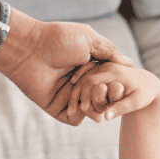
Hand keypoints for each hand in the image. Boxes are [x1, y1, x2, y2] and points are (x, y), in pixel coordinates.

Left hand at [0, 18, 133, 125]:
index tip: (123, 87)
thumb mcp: (89, 39)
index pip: (107, 81)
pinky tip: (85, 112)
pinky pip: (73, 119)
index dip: (115, 85)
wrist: (30, 50)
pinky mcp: (56, 107)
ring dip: (96, 110)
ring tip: (100, 107)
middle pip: (100, 97)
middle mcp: (79, 82)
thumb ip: (110, 51)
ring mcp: (68, 95)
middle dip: (107, 100)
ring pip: (88, 109)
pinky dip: (81, 117)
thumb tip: (129, 63)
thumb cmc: (58, 40)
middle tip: (111, 98)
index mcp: (88, 66)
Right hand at [68, 61, 159, 122]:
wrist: (149, 83)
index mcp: (114, 71)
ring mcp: (104, 64)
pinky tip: (75, 98)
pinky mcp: (102, 66)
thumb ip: (121, 108)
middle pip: (85, 78)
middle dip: (76, 95)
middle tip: (71, 111)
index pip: (92, 81)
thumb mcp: (136, 102)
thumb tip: (105, 118)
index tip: (82, 110)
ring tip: (71, 108)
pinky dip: (79, 85)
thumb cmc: (145, 94)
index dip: (85, 96)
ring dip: (76, 91)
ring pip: (83, 76)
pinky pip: (86, 74)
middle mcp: (107, 64)